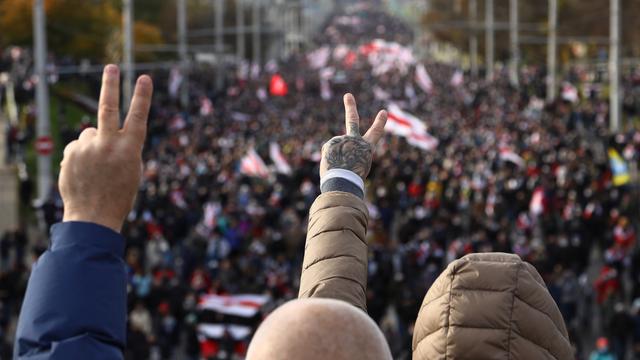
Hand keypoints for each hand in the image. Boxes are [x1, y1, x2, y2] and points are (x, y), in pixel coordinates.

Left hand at [60, 65, 152, 232]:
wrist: (93, 217)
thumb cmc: (119, 195)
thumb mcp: (132, 170)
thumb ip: (122, 147)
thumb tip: (100, 131)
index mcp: (130, 149)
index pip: (138, 116)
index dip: (142, 96)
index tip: (145, 77)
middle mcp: (108, 144)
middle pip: (108, 107)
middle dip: (111, 85)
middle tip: (111, 67)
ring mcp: (87, 148)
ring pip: (90, 134)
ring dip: (93, 145)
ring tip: (96, 169)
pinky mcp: (70, 154)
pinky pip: (78, 147)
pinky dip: (81, 156)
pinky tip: (84, 174)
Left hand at [320, 93, 386, 179]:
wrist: (343, 181)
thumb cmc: (353, 180)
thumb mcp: (357, 167)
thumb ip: (350, 155)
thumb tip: (337, 152)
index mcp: (366, 148)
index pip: (375, 133)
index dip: (380, 122)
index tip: (384, 112)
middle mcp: (355, 140)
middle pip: (352, 120)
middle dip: (351, 107)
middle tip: (348, 96)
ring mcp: (342, 140)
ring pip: (336, 149)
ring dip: (335, 158)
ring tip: (338, 167)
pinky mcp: (330, 143)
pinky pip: (328, 152)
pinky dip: (328, 160)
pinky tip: (331, 165)